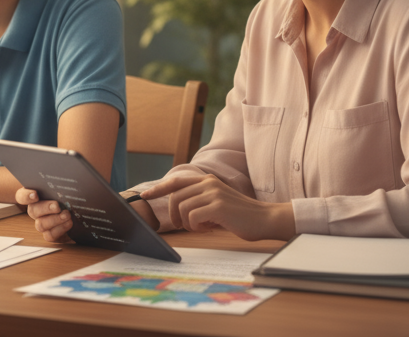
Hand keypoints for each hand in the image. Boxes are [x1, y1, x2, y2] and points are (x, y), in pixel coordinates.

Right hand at [16, 188, 73, 242]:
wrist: (73, 211)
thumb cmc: (64, 195)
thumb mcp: (61, 188)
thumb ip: (59, 184)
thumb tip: (66, 177)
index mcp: (33, 196)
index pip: (22, 196)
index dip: (26, 196)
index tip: (35, 194)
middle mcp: (35, 210)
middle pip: (33, 211)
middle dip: (46, 208)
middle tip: (57, 206)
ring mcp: (41, 223)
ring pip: (41, 225)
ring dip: (54, 220)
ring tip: (67, 215)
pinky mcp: (50, 234)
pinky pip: (50, 236)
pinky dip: (60, 229)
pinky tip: (69, 223)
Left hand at [142, 173, 294, 240]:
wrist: (264, 219)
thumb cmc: (239, 216)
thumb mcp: (216, 203)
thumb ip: (199, 200)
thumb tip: (178, 208)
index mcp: (207, 180)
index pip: (176, 181)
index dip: (158, 188)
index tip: (144, 196)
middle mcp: (208, 183)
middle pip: (175, 197)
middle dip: (174, 215)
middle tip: (182, 226)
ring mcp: (213, 193)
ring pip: (182, 208)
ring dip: (187, 223)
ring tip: (201, 227)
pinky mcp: (217, 206)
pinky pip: (192, 218)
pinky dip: (196, 227)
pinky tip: (208, 228)